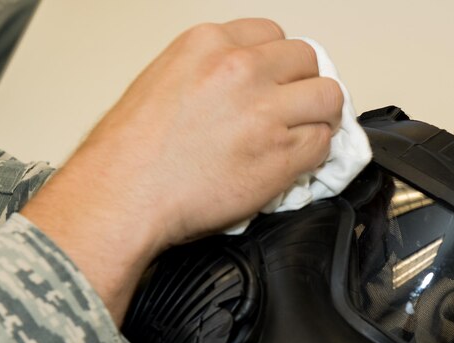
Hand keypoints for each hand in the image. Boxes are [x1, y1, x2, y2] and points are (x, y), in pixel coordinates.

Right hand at [22, 19, 343, 322]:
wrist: (125, 196)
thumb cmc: (130, 154)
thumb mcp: (162, 83)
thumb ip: (207, 76)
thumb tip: (236, 91)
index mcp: (209, 45)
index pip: (271, 36)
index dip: (276, 64)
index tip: (274, 83)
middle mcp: (242, 70)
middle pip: (306, 60)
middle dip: (301, 85)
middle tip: (290, 110)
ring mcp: (266, 112)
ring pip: (327, 98)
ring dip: (319, 116)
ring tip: (301, 134)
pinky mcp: (281, 155)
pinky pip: (323, 143)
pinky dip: (314, 154)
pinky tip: (293, 163)